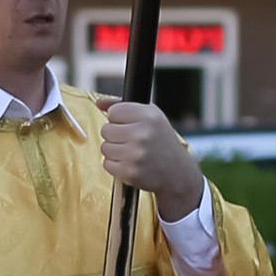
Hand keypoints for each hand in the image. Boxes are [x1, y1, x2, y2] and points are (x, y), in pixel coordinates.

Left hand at [96, 101, 203, 220]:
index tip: (130, 126)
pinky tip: (130, 163)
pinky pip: (106, 164)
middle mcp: (143, 133)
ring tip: (131, 152)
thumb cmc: (161, 142)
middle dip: (115, 136)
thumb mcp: (150, 117)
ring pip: (104, 147)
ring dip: (114, 151)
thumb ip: (122, 106)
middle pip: (106, 129)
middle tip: (131, 141)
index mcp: (149, 116)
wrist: (177, 172)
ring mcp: (136, 154)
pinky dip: (115, 165)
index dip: (119, 119)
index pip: (113, 112)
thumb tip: (98, 103)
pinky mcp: (130, 171)